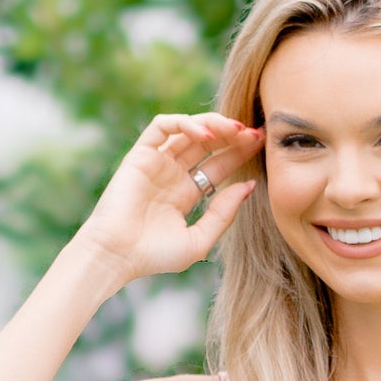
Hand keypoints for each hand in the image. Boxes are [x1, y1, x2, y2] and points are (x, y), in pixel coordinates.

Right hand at [76, 112, 262, 282]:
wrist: (118, 255)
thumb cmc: (155, 256)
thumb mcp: (200, 240)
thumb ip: (224, 214)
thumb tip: (249, 185)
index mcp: (186, 193)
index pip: (218, 165)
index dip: (240, 153)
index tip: (262, 146)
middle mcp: (172, 174)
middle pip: (208, 145)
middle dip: (232, 136)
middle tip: (256, 132)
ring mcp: (156, 162)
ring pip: (188, 130)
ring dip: (214, 125)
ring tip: (235, 130)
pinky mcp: (140, 154)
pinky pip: (162, 127)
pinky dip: (184, 124)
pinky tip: (206, 134)